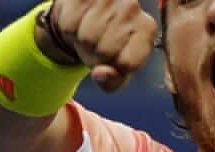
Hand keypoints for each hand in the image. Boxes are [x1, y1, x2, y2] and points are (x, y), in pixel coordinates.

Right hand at [42, 0, 158, 92]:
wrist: (83, 17)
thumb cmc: (106, 46)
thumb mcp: (117, 71)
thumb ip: (113, 81)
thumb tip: (100, 74)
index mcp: (146, 29)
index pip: (126, 63)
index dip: (112, 69)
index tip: (110, 61)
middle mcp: (131, 7)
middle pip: (104, 51)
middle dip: (95, 54)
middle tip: (95, 45)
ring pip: (87, 38)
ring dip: (80, 41)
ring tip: (86, 32)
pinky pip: (69, 24)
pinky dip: (67, 27)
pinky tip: (77, 20)